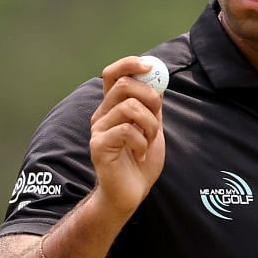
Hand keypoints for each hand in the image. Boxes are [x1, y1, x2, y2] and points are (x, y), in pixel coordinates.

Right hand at [87, 57, 166, 215]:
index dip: (130, 64)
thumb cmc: (140, 161)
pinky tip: (140, 155)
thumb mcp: (152, 128)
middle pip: (124, 85)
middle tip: (157, 116)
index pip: (113, 74)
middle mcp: (102, 114)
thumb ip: (152, 106)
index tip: (150, 66)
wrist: (130, 193)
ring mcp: (98, 130)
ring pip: (129, 107)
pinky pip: (127, 131)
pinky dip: (142, 142)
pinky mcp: (98, 146)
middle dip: (150, 97)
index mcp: (112, 107)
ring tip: (148, 142)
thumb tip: (159, 79)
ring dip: (150, 125)